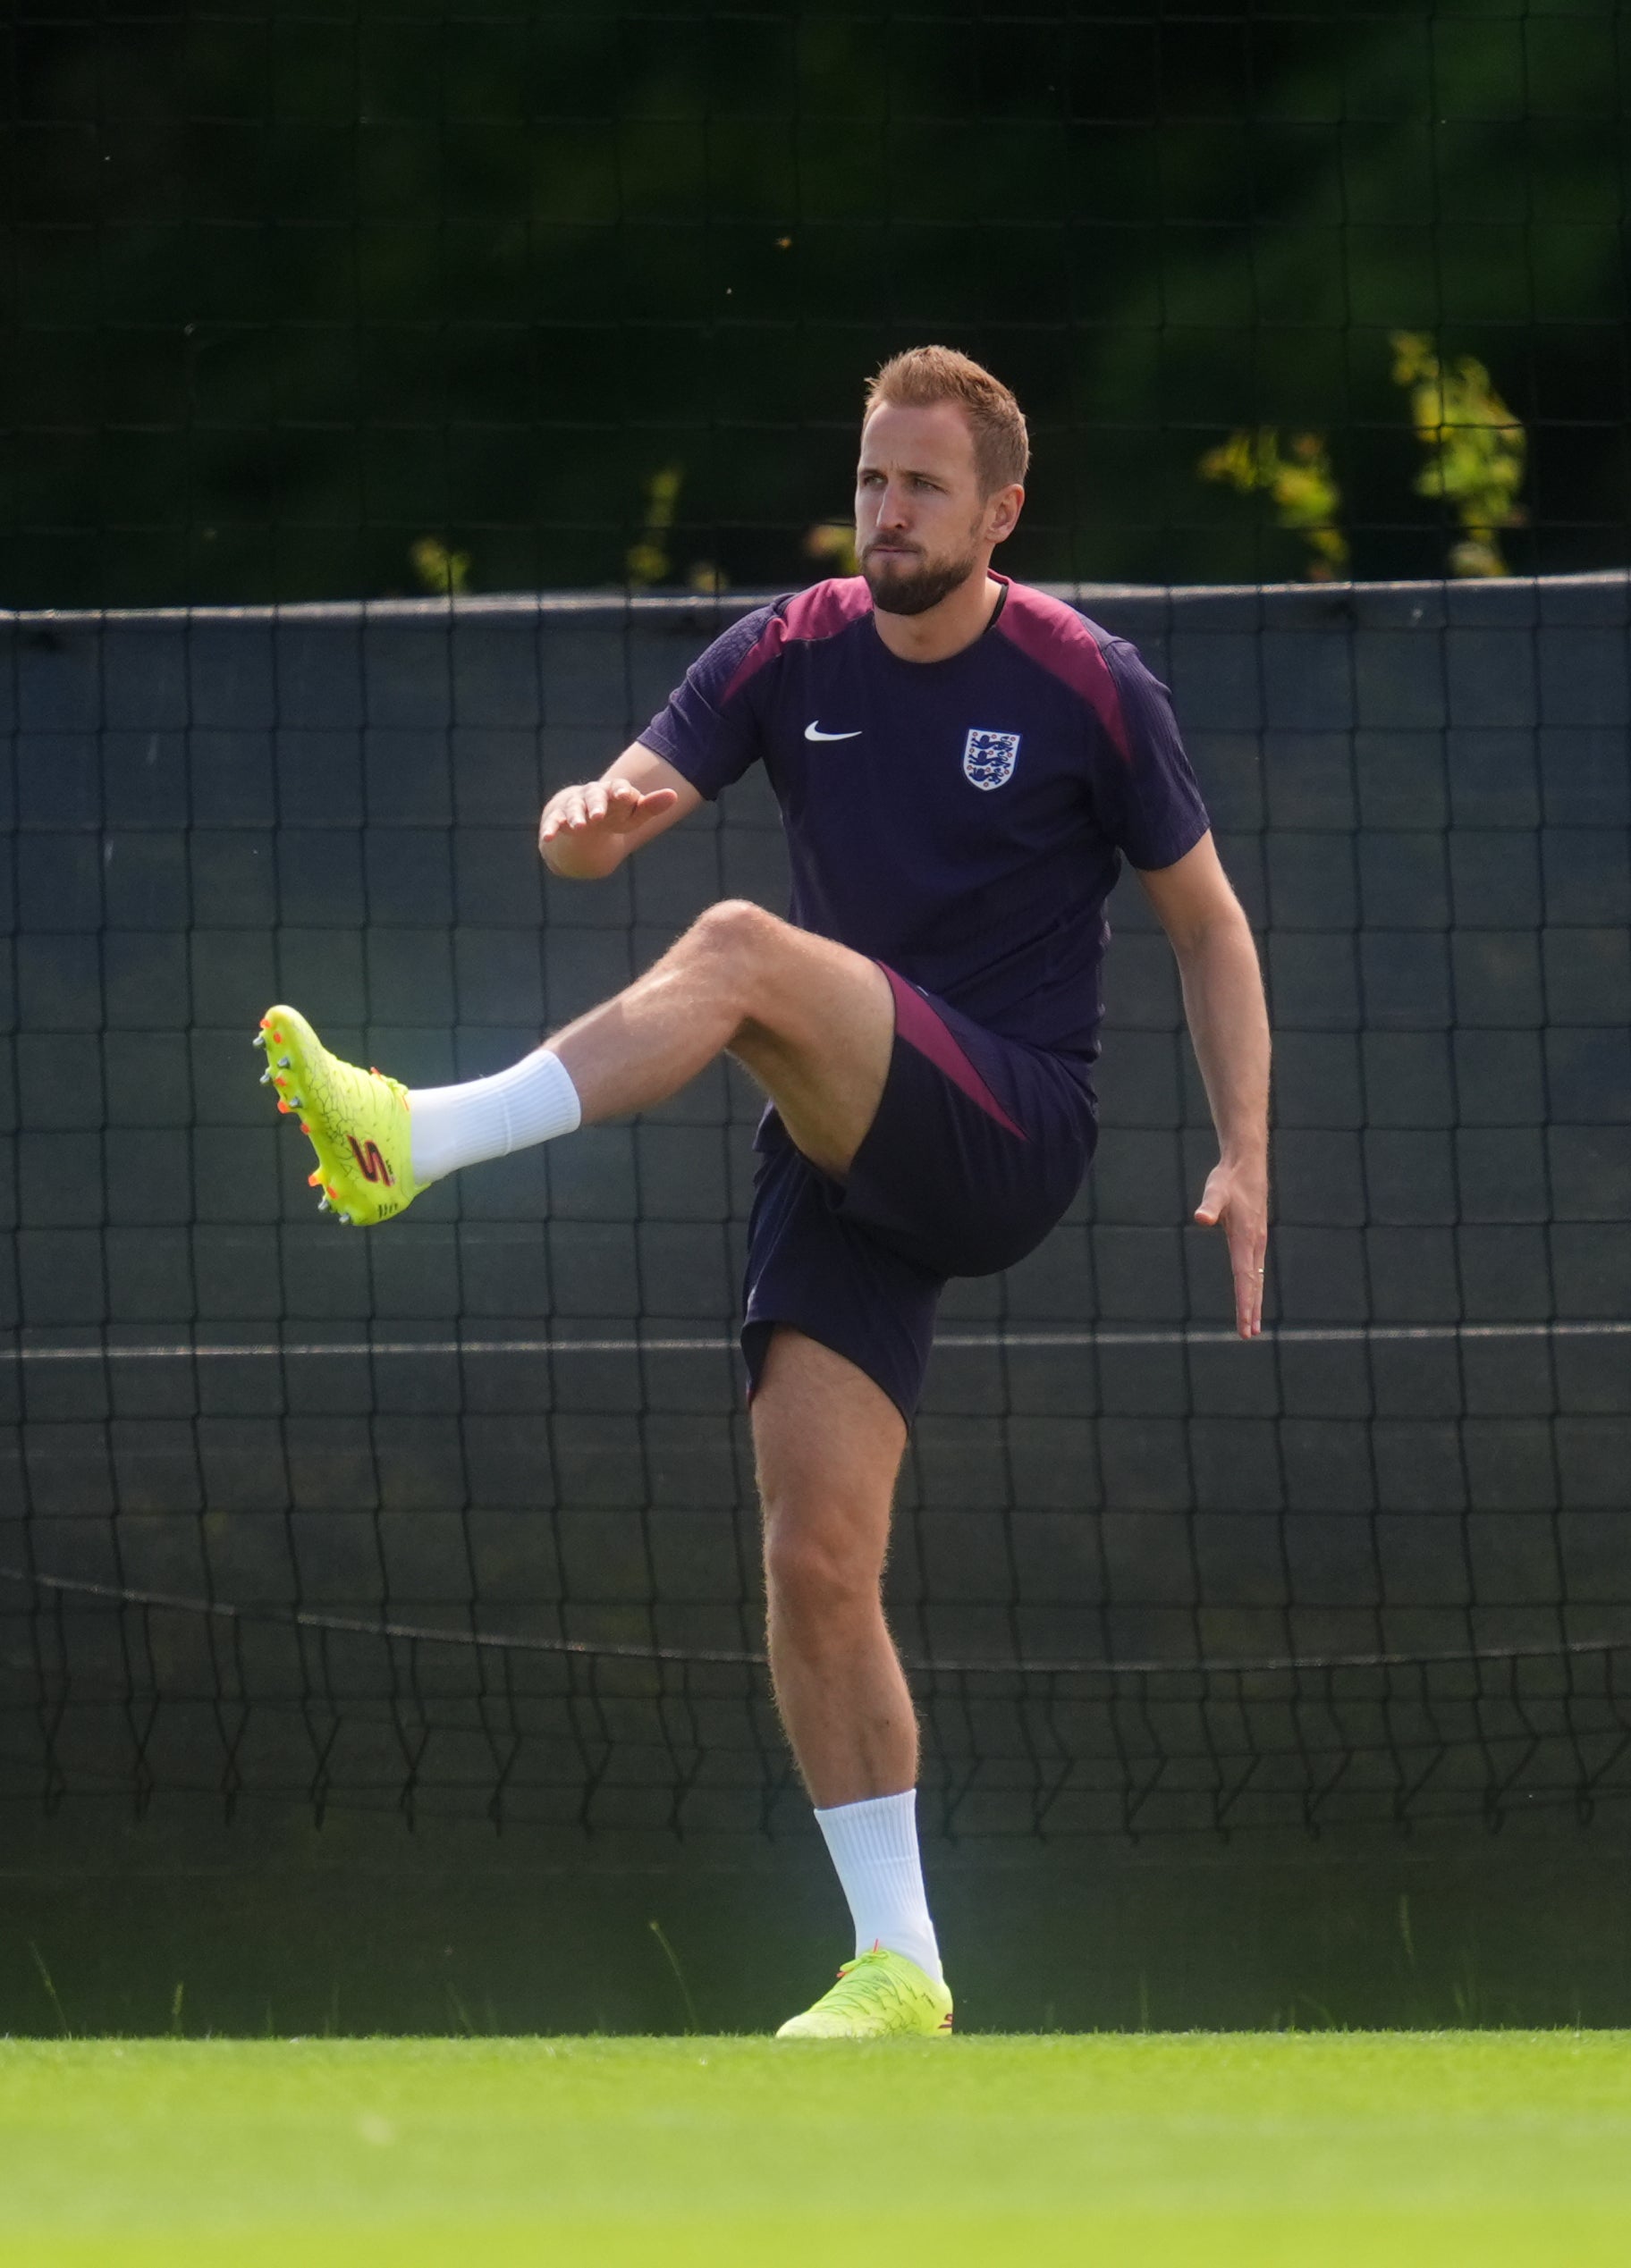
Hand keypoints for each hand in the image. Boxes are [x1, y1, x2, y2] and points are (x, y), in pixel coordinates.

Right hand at [539, 777, 677, 858]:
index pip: (618, 788)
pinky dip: (551, 829)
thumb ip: (651, 806)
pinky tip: (548, 838)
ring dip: (576, 816)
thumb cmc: (615, 814)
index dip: (620, 791)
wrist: (585, 816)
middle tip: (599, 816)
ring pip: (574, 808)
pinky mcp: (558, 818)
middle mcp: (592, 795)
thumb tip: (674, 795)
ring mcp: (574, 806)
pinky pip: (554, 822)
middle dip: (597, 805)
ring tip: (580, 826)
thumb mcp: (634, 814)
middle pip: (594, 796)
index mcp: (613, 791)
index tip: (623, 795)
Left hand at [1194, 1153, 1268, 1338]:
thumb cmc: (1228, 1179)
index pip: (1244, 1278)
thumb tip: (1201, 1217)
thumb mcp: (1215, 1190)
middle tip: (1248, 1335)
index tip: (1244, 1324)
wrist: (1247, 1164)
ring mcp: (1257, 1241)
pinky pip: (1256, 1269)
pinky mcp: (1255, 1237)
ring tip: (1252, 1325)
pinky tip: (1252, 1294)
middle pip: (1253, 1284)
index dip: (1244, 1302)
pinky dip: (1255, 1286)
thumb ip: (1209, 1205)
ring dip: (1254, 1301)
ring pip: (1257, 1278)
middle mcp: (1254, 1244)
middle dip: (1250, 1310)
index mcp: (1245, 1239)